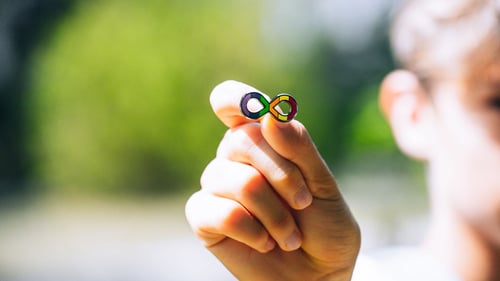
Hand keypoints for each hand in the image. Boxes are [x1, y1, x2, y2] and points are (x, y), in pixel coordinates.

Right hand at [185, 81, 359, 280]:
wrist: (318, 274)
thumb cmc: (322, 225)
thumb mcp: (322, 184)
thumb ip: (299, 148)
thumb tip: (269, 116)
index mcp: (261, 140)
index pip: (232, 102)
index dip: (237, 97)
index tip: (257, 108)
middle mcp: (233, 159)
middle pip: (240, 141)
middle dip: (281, 174)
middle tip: (303, 202)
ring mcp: (217, 188)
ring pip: (235, 180)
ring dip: (273, 212)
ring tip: (289, 235)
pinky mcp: (205, 220)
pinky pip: (219, 212)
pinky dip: (251, 230)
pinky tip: (265, 242)